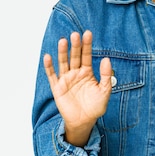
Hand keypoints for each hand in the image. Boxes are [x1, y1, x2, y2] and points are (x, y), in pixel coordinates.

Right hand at [43, 30, 111, 145]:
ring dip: (62, 52)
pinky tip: (48, 57)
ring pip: (63, 63)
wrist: (84, 121)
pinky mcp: (57, 88)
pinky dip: (49, 67)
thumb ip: (106, 75)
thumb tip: (107, 59)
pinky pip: (52, 76)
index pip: (87, 55)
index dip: (87, 45)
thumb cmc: (95, 106)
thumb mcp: (105, 91)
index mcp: (87, 72)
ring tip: (63, 41)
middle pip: (75, 56)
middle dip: (75, 46)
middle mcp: (76, 73)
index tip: (88, 33)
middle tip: (75, 34)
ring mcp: (66, 79)